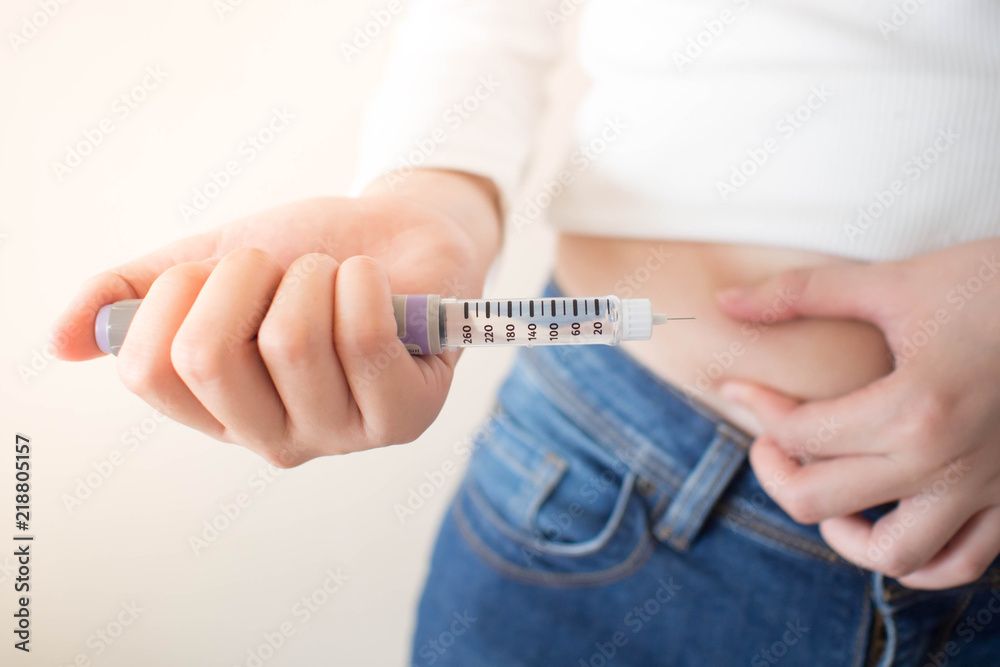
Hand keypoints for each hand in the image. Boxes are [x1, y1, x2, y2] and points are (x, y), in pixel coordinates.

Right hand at [51, 170, 500, 467]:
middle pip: (209, 359)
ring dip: (311, 275)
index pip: (148, 372)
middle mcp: (272, 438)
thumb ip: (133, 296)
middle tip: (281, 265)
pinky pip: (361, 339)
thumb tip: (63, 341)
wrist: (395, 234)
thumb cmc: (303, 254)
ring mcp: (340, 435)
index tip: (220, 269)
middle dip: (243, 277)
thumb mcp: (207, 262)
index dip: (178, 295)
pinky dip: (361, 281)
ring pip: (290, 341)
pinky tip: (373, 283)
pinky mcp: (404, 416)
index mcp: (216, 409)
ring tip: (334, 275)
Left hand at [716, 238, 999, 588]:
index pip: (798, 434)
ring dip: (844, 536)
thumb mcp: (894, 283)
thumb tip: (725, 302)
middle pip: (821, 503)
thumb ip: (801, 294)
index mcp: (912, 408)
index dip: (754, 408)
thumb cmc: (993, 284)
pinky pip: (962, 564)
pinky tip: (891, 524)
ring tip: (827, 495)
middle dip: (776, 474)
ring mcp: (988, 490)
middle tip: (768, 443)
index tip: (737, 387)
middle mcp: (947, 463)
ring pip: (894, 556)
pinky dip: (917, 561)